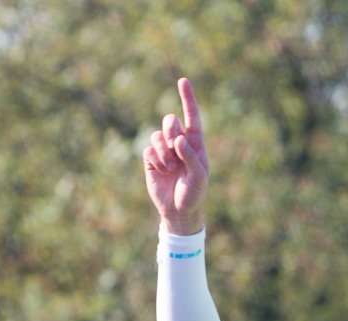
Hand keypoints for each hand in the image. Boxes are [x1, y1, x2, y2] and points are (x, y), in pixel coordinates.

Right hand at [143, 77, 209, 235]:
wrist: (179, 212)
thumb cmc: (194, 194)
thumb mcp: (199, 178)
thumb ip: (191, 157)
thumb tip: (179, 140)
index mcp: (195, 144)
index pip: (192, 117)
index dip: (188, 99)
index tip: (183, 81)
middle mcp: (179, 144)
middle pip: (170, 121)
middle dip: (170, 129)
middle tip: (175, 145)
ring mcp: (164, 151)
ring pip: (156, 136)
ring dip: (163, 151)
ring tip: (170, 167)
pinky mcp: (151, 160)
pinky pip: (148, 150)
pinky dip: (155, 159)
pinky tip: (162, 171)